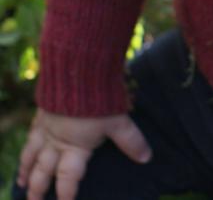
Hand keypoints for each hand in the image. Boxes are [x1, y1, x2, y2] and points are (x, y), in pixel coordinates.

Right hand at [16, 107, 151, 199]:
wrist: (77, 71)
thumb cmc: (99, 98)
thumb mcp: (118, 121)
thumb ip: (130, 141)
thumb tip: (146, 158)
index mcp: (75, 146)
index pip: (68, 177)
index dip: (66, 193)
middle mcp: (57, 140)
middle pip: (44, 169)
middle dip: (37, 188)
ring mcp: (47, 125)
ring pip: (32, 153)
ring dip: (26, 168)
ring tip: (21, 181)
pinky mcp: (43, 110)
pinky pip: (31, 131)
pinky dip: (27, 142)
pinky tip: (27, 145)